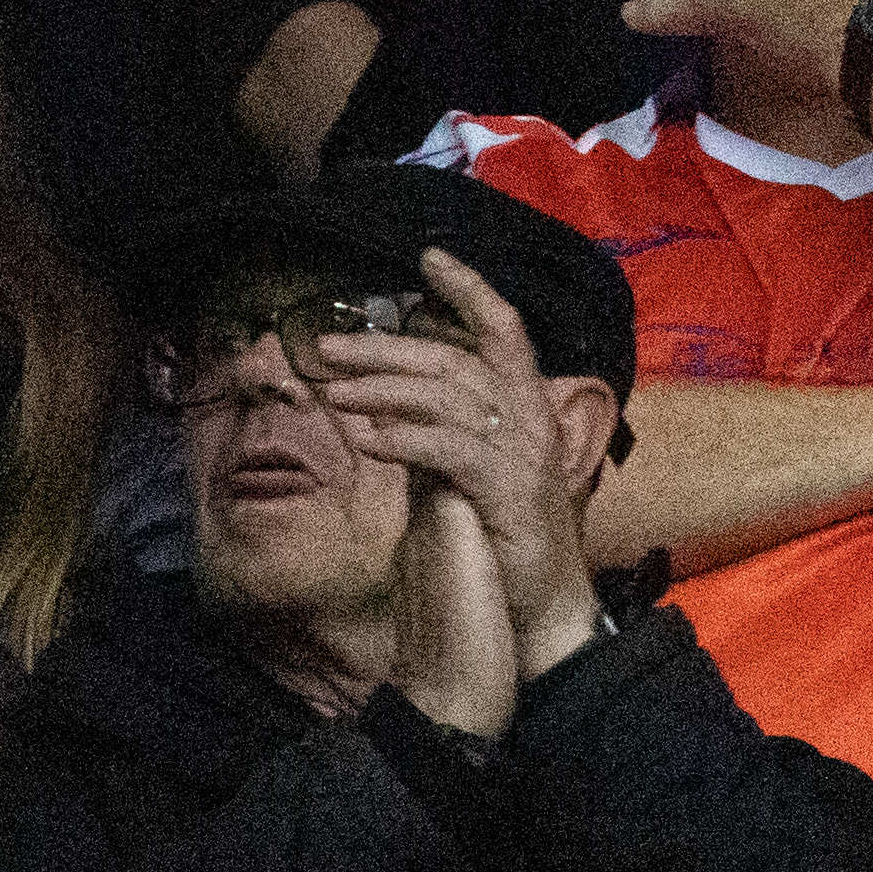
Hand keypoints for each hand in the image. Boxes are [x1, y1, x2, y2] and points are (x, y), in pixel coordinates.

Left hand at [321, 249, 602, 700]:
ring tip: (333, 391)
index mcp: (526, 408)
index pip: (502, 330)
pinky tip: (367, 438)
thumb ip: (438, 440)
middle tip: (328, 346)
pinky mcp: (510, 490)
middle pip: (458, 358)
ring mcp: (523, 452)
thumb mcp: (467, 481)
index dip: (468, 289)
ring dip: (385, 389)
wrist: (544, 611)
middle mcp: (531, 418)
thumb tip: (387, 413)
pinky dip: (406, 438)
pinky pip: (452, 450)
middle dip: (389, 346)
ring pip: (451, 396)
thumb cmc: (504, 546)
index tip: (427, 260)